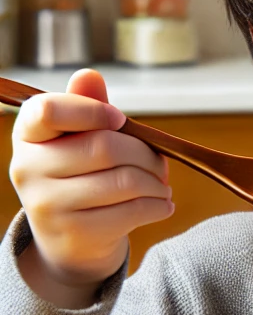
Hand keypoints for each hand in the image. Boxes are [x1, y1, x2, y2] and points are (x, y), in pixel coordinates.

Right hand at [10, 69, 173, 299]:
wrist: (69, 240)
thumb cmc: (81, 175)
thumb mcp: (79, 139)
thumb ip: (87, 106)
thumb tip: (89, 74)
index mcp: (27, 135)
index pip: (48, 110)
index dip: (92, 111)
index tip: (120, 120)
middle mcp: (28, 168)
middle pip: (105, 147)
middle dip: (146, 154)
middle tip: (161, 164)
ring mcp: (47, 204)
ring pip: (124, 180)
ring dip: (156, 182)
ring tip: (162, 185)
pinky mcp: (74, 232)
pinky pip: (132, 210)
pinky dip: (158, 205)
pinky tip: (162, 204)